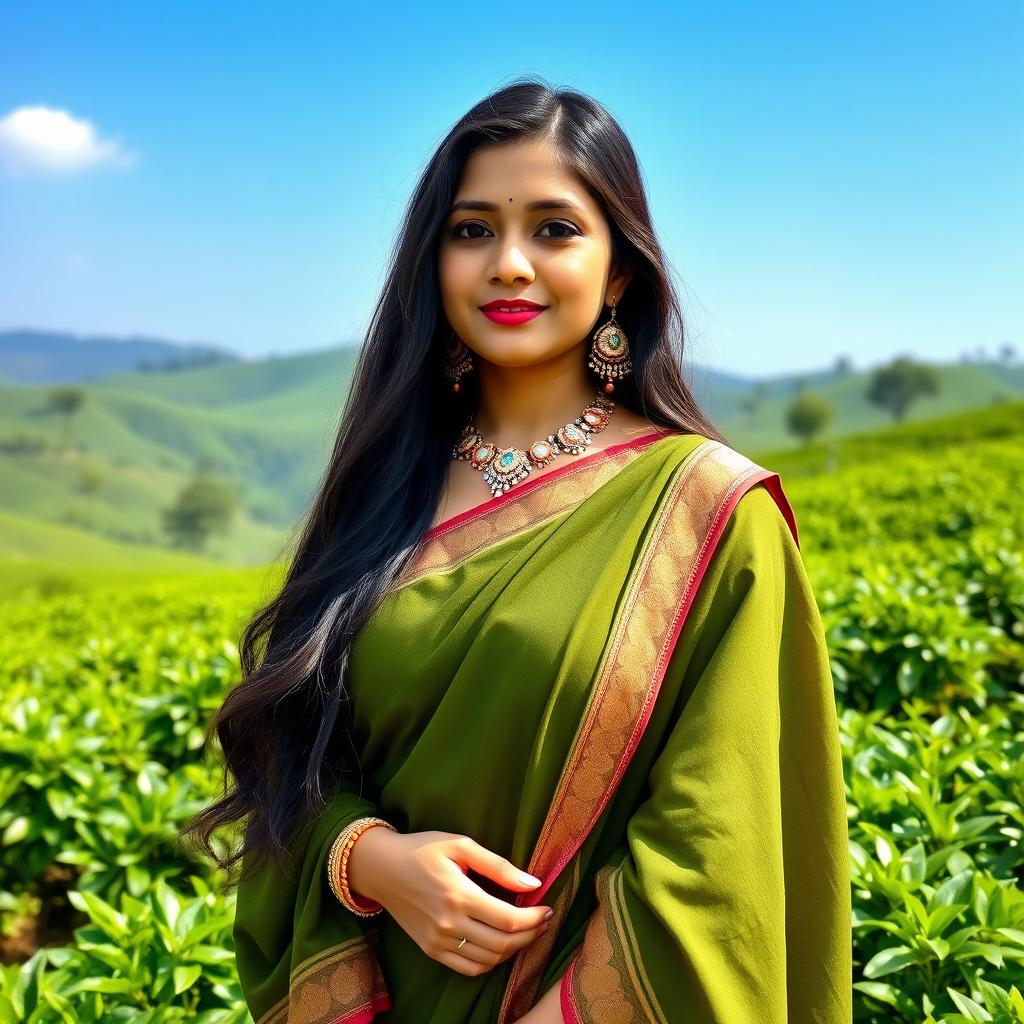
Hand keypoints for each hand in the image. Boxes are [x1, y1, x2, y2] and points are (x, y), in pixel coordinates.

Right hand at [346, 828, 552, 976]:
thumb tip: (533, 883)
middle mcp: (448, 924)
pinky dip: (490, 962)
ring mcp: (437, 941)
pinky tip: (500, 945)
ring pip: (488, 960)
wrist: (381, 868)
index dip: (534, 919)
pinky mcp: (430, 950)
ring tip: (525, 932)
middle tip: (543, 921)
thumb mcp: (460, 845)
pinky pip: (468, 968)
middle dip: (530, 935)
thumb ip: (498, 866)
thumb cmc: (422, 849)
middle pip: (502, 944)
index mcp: (458, 894)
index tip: (548, 908)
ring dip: (513, 950)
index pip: (508, 920)